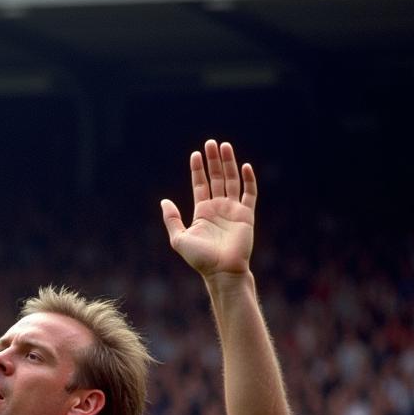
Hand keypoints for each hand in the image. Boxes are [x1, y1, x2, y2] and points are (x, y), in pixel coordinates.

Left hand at [160, 140, 255, 278]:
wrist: (222, 271)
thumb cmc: (200, 259)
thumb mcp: (179, 239)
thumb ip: (172, 219)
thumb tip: (164, 201)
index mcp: (202, 212)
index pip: (200, 185)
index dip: (198, 170)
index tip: (195, 154)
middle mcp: (218, 208)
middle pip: (216, 178)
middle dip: (213, 161)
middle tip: (211, 143)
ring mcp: (233, 210)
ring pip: (232, 181)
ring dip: (229, 164)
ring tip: (224, 146)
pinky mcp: (246, 215)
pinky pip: (249, 194)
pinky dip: (248, 180)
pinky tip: (244, 166)